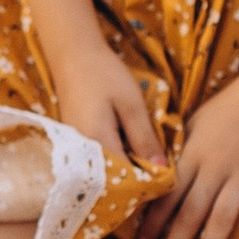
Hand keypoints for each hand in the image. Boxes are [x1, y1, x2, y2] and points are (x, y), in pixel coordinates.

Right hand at [49, 41, 165, 174]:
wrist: (71, 55)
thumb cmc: (103, 74)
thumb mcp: (132, 105)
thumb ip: (145, 139)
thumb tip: (162, 170)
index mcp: (97, 144)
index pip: (125, 179)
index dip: (148, 183)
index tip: (167, 178)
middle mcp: (81, 154)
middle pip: (112, 183)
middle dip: (137, 181)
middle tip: (159, 171)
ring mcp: (74, 150)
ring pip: (104, 174)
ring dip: (126, 172)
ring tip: (147, 163)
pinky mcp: (75, 144)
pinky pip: (96, 163)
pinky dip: (114, 162)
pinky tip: (129, 153)